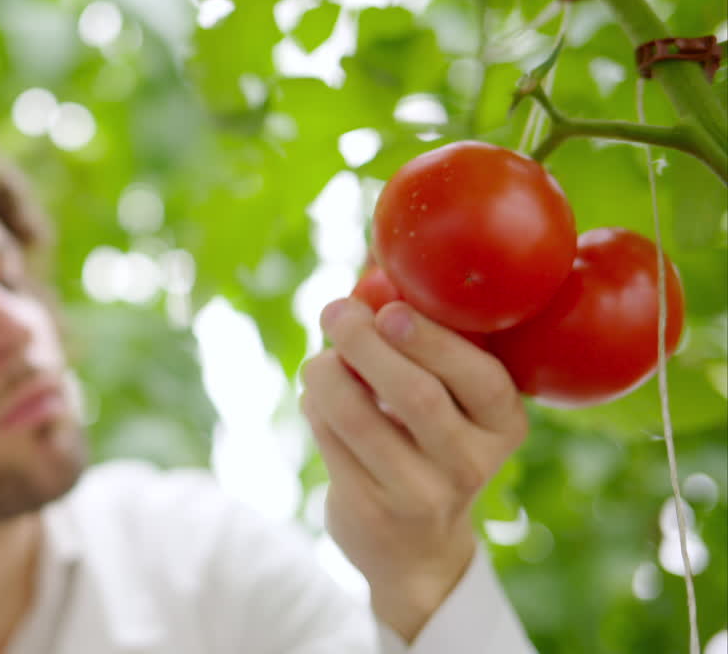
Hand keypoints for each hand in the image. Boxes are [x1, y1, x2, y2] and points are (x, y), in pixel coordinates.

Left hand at [300, 297, 527, 641]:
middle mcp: (470, 463)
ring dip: (328, 373)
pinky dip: (314, 405)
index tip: (390, 309)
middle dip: (366, 343)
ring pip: (358, 416)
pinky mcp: (369, 509)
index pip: (481, 378)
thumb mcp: (451, 404)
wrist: (416, 550)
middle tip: (335, 312)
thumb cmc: (429, 445)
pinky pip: (329, 439)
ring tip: (320, 358)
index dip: (432, 339)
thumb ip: (422, 342)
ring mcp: (419, 492)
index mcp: (504, 425)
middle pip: (416, 394)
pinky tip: (316, 396)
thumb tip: (372, 268)